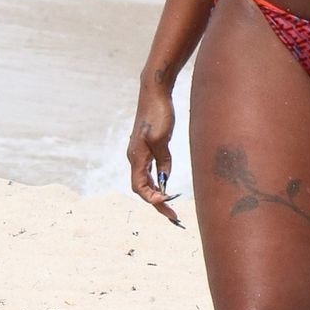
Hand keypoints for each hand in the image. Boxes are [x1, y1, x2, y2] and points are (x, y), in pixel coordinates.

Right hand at [127, 84, 182, 225]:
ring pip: (146, 181)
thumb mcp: (162, 138)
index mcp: (136, 157)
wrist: (155, 92)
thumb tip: (165, 179)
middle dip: (157, 203)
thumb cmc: (158, 112)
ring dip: (157, 195)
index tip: (168, 203)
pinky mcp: (147, 147)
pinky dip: (157, 182)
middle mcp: (135, 157)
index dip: (152, 199)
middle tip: (174, 217)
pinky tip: (167, 186)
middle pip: (142, 188)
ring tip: (171, 207)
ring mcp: (140, 152)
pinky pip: (150, 171)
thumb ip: (163, 159)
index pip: (140, 188)